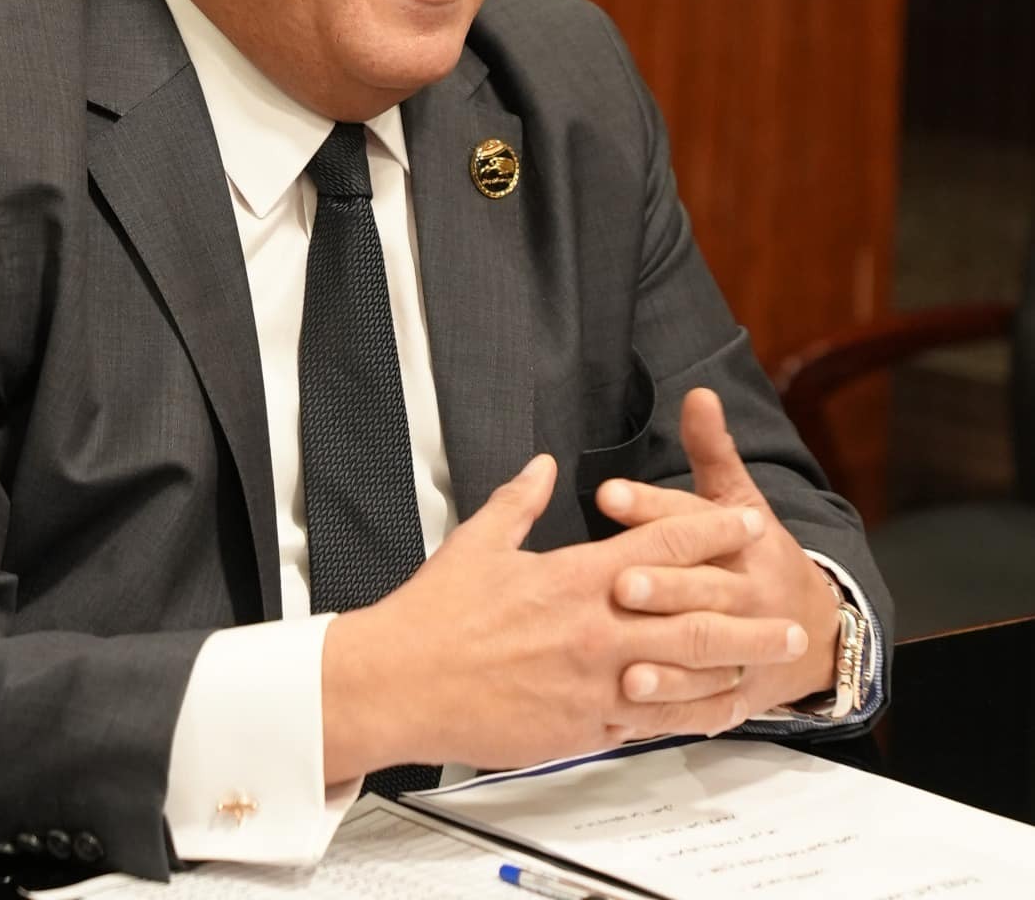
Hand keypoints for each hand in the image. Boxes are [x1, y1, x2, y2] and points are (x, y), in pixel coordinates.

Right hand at [320, 450, 809, 782]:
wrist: (402, 683)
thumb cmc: (435, 614)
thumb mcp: (477, 541)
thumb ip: (519, 501)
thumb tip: (542, 465)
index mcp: (574, 577)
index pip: (661, 546)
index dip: (712, 531)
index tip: (747, 522)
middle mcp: (596, 629)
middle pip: (695, 619)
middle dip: (750, 618)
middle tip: (791, 619)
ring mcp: (594, 685)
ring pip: (684, 678)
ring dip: (732, 672)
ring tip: (766, 672)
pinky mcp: (581, 729)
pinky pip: (650, 725)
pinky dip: (686, 716)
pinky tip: (708, 714)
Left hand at [596, 387, 842, 725]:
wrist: (814, 628)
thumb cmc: (754, 552)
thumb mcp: (737, 497)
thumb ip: (712, 449)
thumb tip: (699, 393)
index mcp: (744, 540)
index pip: (694, 519)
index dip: (652, 505)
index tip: (607, 493)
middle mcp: (749, 594)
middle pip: (706, 589)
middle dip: (664, 586)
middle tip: (619, 584)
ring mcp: (749, 649)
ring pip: (709, 655)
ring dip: (668, 662)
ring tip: (624, 666)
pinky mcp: (738, 693)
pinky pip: (707, 705)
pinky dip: (673, 712)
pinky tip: (634, 712)